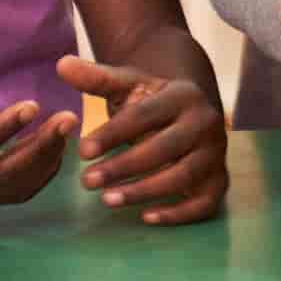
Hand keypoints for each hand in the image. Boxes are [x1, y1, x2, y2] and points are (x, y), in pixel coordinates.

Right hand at [0, 23, 77, 214]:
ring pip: (11, 189)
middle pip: (0, 175)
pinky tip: (56, 149)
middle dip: (38, 149)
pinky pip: (12, 195)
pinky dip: (39, 176)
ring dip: (44, 161)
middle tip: (69, 118)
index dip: (1, 130)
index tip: (33, 105)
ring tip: (67, 127)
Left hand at [57, 57, 227, 225]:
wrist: (191, 109)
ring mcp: (215, 152)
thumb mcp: (127, 85)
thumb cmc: (151, 101)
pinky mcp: (219, 178)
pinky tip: (147, 217)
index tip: (81, 151)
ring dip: (144, 191)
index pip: (145, 116)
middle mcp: (206, 122)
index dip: (112, 134)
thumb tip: (62, 64)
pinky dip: (180, 213)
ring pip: (183, 176)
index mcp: (182, 95)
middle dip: (123, 166)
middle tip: (86, 182)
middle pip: (165, 148)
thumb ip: (96, 78)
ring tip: (107, 200)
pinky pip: (206, 202)